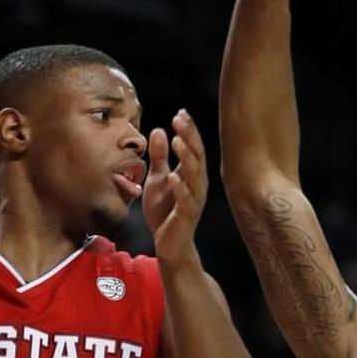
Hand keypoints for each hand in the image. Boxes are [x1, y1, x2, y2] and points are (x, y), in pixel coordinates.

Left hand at [142, 110, 207, 263]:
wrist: (169, 244)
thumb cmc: (166, 210)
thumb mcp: (158, 178)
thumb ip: (159, 157)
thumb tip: (159, 129)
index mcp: (192, 174)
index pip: (193, 147)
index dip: (188, 130)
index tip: (180, 113)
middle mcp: (197, 184)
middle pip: (196, 156)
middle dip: (189, 137)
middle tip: (180, 120)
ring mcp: (193, 200)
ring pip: (194, 176)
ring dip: (187, 159)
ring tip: (177, 142)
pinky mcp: (186, 216)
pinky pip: (185, 201)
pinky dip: (180, 189)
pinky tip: (173, 177)